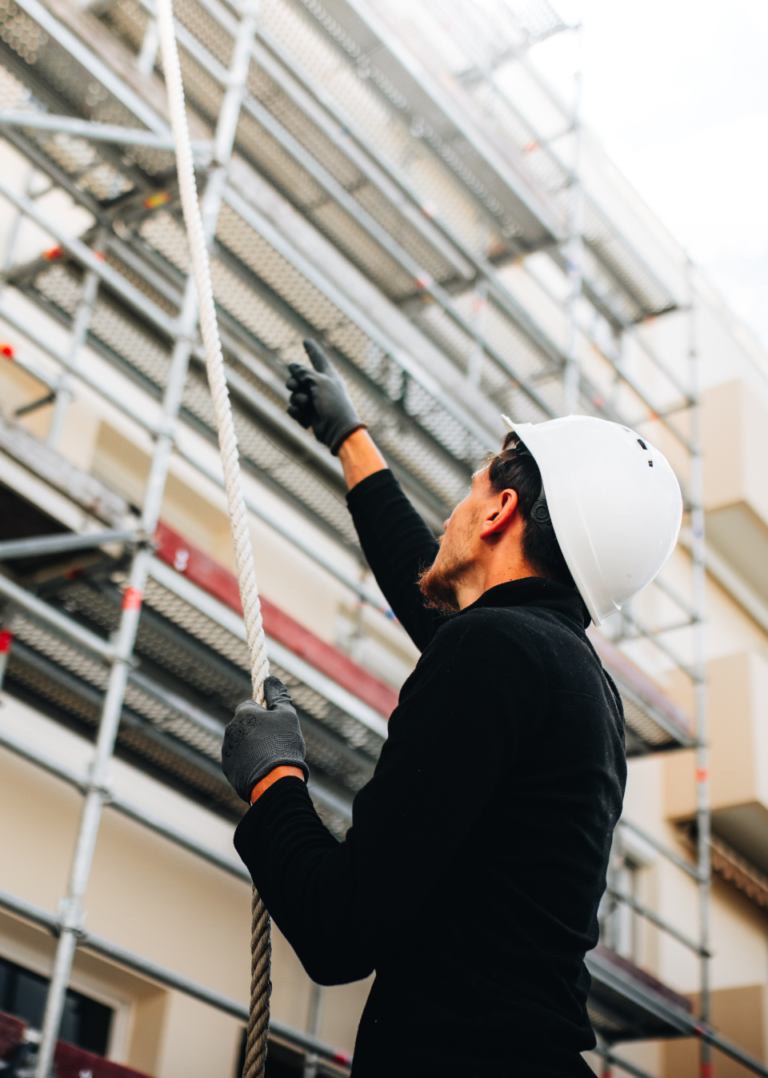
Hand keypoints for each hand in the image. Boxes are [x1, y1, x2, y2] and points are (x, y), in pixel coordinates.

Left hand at [222, 676, 307, 802]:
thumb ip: (278, 696)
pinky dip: (247, 762)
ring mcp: (227, 750)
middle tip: (274, 741)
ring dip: (250, 746)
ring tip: (268, 757)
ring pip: (240, 742)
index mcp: (243, 712)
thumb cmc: (282, 742)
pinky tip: (261, 768)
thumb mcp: (287, 714)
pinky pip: (238, 760)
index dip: (263, 713)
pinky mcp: (228, 768)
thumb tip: (271, 679)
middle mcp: (230, 729)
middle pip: (244, 725)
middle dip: (255, 730)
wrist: (274, 779)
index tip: (274, 723)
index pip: (250, 705)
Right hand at [286, 339, 364, 454]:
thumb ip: (304, 372)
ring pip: (294, 394)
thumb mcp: (319, 382)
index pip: (318, 358)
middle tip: (295, 386)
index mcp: (328, 376)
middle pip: (298, 377)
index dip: (312, 349)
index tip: (306, 340)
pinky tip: (305, 419)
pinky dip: (296, 413)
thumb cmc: (333, 404)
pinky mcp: (308, 414)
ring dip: (297, 400)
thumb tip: (292, 366)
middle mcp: (320, 386)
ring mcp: (314, 401)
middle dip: (293, 382)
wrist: (338, 430)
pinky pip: (293, 409)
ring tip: (306, 406)